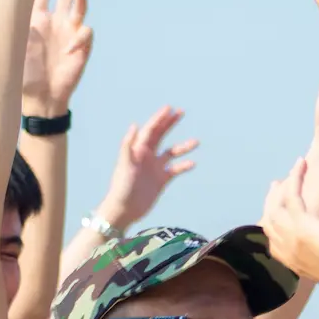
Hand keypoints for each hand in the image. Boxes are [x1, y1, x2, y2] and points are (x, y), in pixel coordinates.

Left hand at [23, 0, 92, 115]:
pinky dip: (80, 38)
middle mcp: (56, 21)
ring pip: (80, 9)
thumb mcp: (12, 46)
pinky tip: (71, 47)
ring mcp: (70, 33)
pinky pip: (85, 35)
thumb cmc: (23, 74)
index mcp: (37, 17)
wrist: (39, 99)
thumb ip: (12, 23)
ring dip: (81, 1)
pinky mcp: (81, 48)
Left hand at [98, 107, 198, 228]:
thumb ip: (128, 145)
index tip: (169, 108)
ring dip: (183, 147)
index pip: (150, 129)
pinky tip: (193, 163)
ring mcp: (155, 168)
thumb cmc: (122, 187)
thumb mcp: (125, 165)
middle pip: (160, 135)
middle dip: (169, 123)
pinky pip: (175, 170)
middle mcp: (147, 156)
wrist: (125, 210)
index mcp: (138, 150)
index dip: (159, 118)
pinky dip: (184, 166)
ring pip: (172, 153)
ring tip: (196, 142)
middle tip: (181, 112)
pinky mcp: (161, 180)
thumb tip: (134, 125)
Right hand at [260, 159, 318, 292]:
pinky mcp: (302, 225)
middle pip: (269, 221)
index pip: (272, 242)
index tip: (279, 209)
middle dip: (271, 201)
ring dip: (284, 184)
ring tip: (295, 168)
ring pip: (276, 206)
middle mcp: (286, 251)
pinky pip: (291, 195)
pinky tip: (302, 162)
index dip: (273, 224)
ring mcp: (291, 238)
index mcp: (292, 264)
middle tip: (277, 185)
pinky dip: (295, 176)